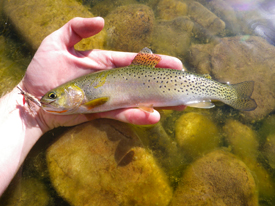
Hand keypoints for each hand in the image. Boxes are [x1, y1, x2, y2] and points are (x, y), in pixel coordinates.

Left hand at [21, 17, 183, 132]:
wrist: (32, 99)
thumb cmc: (43, 70)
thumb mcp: (56, 42)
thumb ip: (77, 28)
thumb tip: (102, 21)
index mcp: (104, 63)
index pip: (134, 61)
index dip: (154, 61)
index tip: (174, 63)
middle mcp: (110, 81)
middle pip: (141, 81)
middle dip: (162, 84)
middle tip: (183, 87)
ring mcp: (107, 98)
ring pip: (136, 100)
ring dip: (156, 103)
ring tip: (176, 105)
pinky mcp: (101, 112)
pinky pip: (121, 114)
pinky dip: (136, 115)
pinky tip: (151, 117)